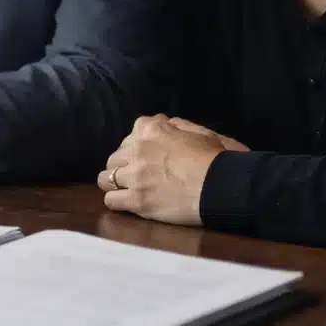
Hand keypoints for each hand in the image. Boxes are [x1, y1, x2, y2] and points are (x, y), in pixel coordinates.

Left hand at [98, 115, 236, 226]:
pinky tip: (127, 203)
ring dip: (114, 183)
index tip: (149, 153)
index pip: (133, 132)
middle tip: (137, 174)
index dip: (140, 143)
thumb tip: (163, 122)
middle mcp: (137, 150)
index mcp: (151, 130)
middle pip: (114, 157)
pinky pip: (110, 200)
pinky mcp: (137, 200)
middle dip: (124, 164)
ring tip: (126, 189)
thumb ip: (176, 125)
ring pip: (105, 178)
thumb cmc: (215, 159)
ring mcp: (135, 176)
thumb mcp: (199, 132)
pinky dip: (117, 202)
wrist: (221, 187)